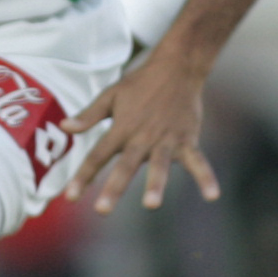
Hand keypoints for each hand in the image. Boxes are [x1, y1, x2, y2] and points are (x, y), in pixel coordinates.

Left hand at [60, 51, 219, 213]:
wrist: (178, 66)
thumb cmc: (141, 83)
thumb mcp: (111, 95)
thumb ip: (89, 115)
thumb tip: (65, 127)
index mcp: (121, 127)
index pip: (98, 155)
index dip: (83, 176)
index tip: (71, 196)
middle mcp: (142, 136)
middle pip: (125, 165)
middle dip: (114, 188)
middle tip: (102, 210)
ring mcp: (167, 139)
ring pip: (159, 165)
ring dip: (155, 184)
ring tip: (151, 204)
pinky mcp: (188, 139)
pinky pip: (198, 161)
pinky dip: (206, 177)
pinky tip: (213, 196)